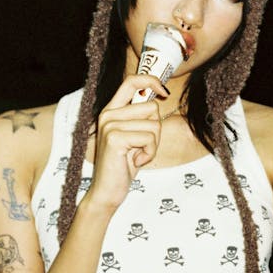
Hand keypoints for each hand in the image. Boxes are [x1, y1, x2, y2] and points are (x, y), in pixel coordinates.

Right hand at [86, 74, 167, 210]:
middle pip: (152, 108)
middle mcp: (108, 114)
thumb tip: (160, 96)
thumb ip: (141, 118)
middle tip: (141, 147)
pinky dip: (149, 153)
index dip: (151, 81)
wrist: (107, 191)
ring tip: (136, 156)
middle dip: (156, 131)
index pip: (131, 81)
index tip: (165, 92)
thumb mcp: (134, 137)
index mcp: (111, 110)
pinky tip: (135, 162)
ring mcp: (110, 125)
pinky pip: (149, 138)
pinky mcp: (115, 138)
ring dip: (152, 145)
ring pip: (154, 125)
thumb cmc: (123, 165)